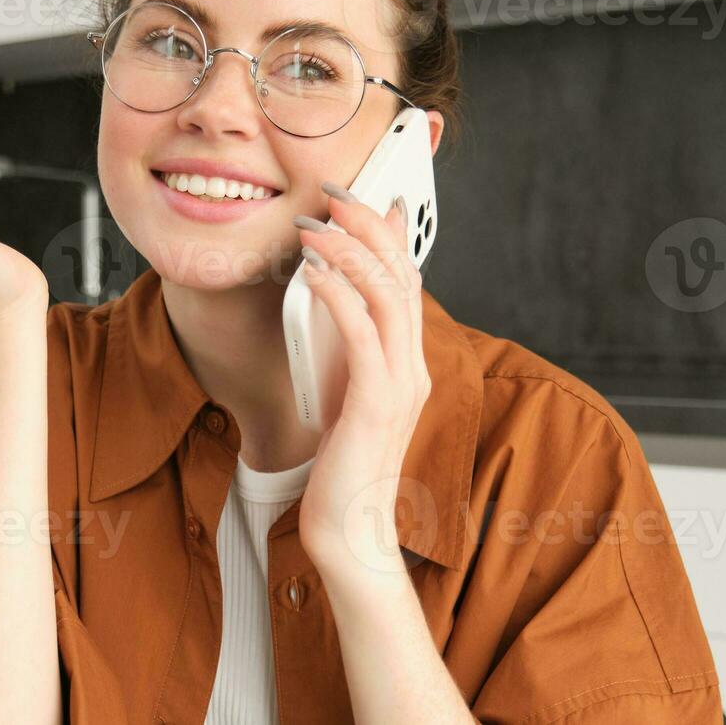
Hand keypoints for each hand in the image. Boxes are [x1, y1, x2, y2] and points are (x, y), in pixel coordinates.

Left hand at [292, 187, 432, 588]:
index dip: (392, 234)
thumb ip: (348, 353)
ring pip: (387, 295)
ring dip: (349, 251)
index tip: (368, 197)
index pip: (409, 283)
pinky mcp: (376, 403)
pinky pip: (362, 334)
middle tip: (336, 193)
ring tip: (316, 226)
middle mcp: (413, 367)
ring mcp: (400, 384)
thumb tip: (332, 303)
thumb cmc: (341, 469)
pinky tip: (312, 274)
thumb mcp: (346, 397)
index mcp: (409, 364)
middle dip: (370, 225)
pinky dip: (338, 295)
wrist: (350, 532)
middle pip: (403, 276)